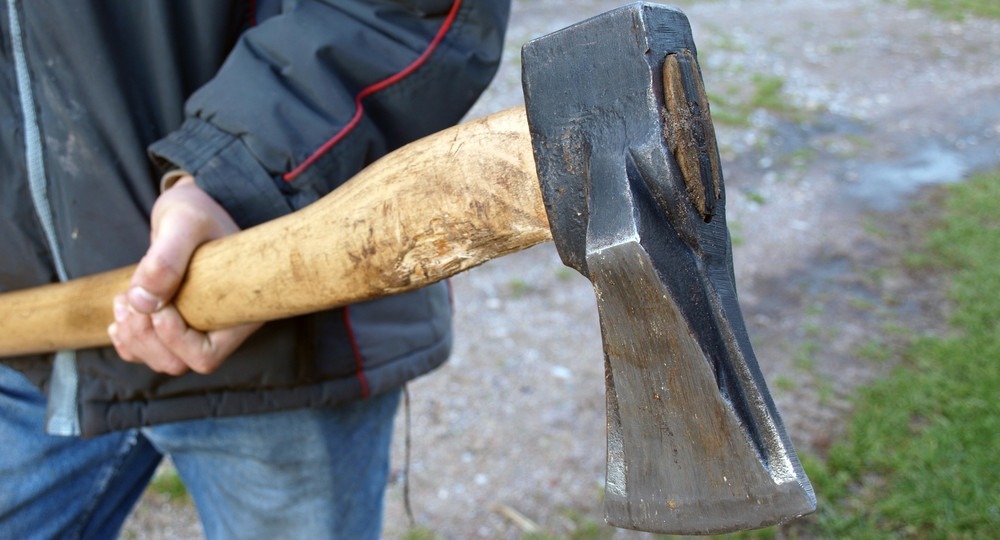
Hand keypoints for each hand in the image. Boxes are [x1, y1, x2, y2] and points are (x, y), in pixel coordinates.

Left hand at [108, 175, 261, 374]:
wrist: (190, 207)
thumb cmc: (197, 211)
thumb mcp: (184, 222)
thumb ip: (165, 259)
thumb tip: (142, 303)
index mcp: (239, 310)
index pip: (206, 356)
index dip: (175, 340)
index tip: (161, 303)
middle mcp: (222, 328)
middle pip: (179, 362)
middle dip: (144, 336)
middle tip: (126, 300)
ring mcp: (199, 329)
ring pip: (162, 361)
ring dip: (132, 337)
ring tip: (121, 301)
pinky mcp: (177, 325)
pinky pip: (150, 353)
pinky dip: (127, 342)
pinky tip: (119, 317)